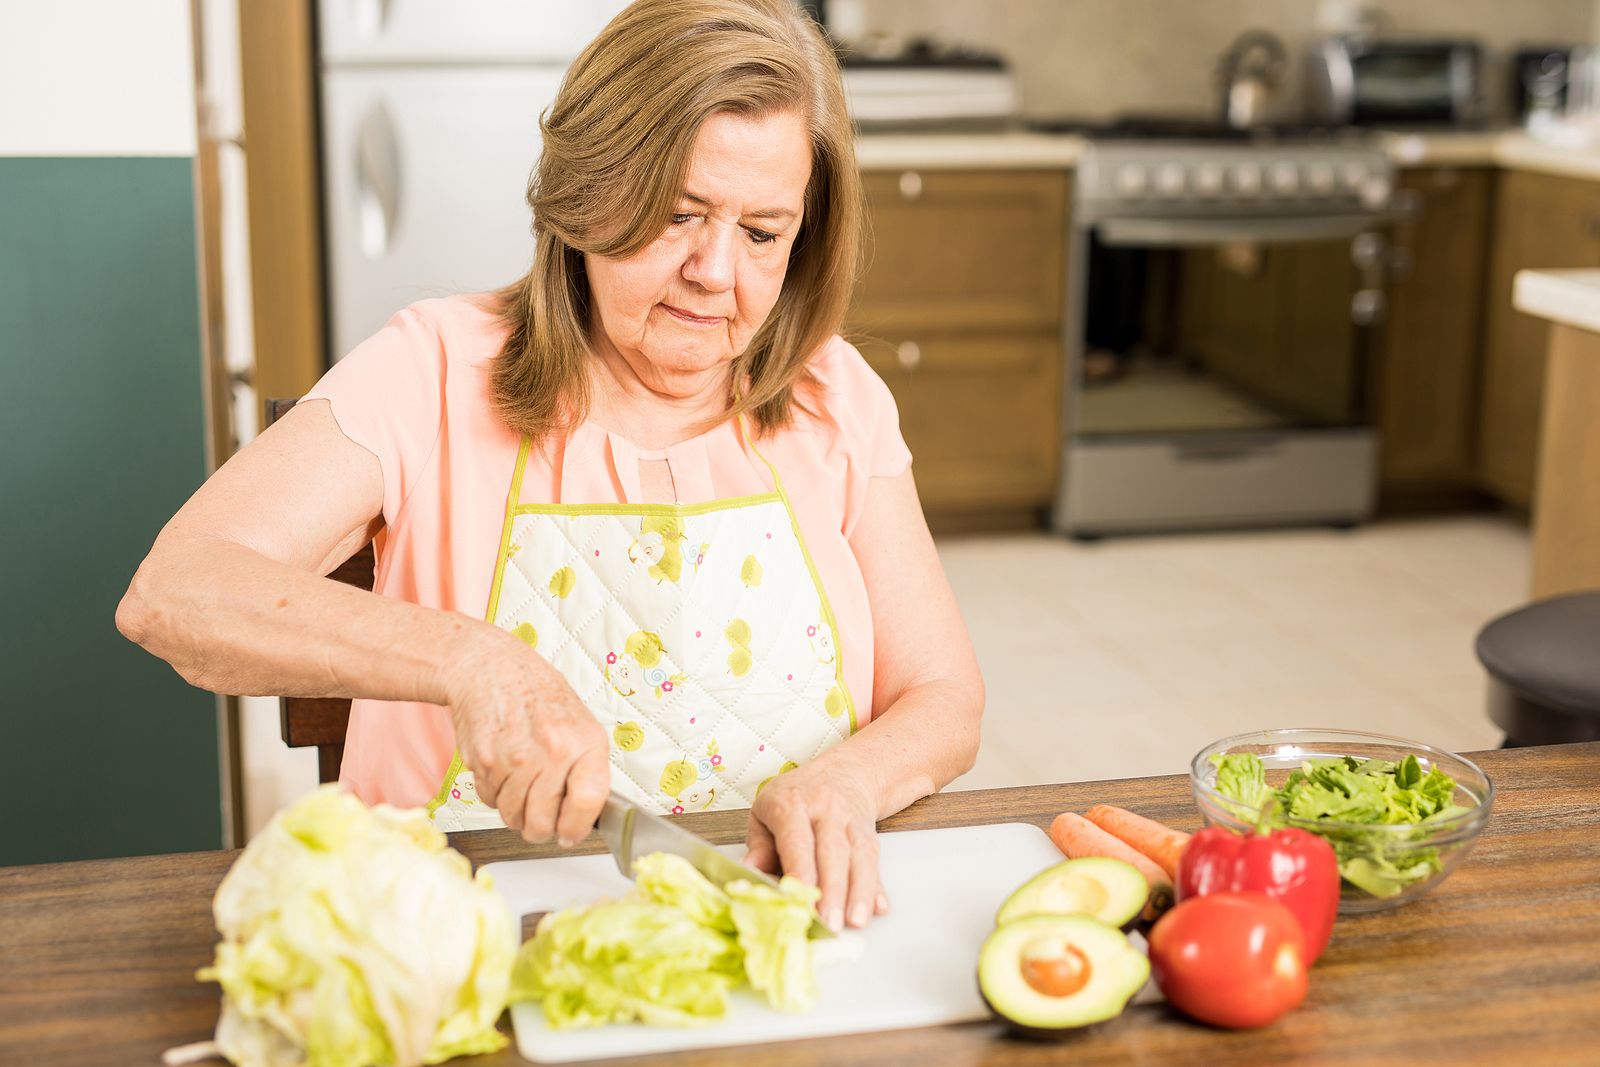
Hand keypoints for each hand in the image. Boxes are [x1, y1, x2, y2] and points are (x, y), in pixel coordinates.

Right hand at [443, 631, 609, 844]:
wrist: (490, 668)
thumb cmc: (538, 696)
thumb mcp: (580, 724)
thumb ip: (586, 769)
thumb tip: (585, 816)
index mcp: (584, 743)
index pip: (588, 802)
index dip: (577, 828)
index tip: (570, 833)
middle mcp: (551, 752)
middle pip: (542, 823)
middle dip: (541, 829)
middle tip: (541, 819)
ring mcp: (514, 759)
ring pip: (512, 817)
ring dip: (516, 812)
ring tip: (522, 785)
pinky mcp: (483, 762)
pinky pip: (490, 801)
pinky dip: (495, 794)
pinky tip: (503, 769)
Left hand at [742, 757, 889, 930]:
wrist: (844, 772)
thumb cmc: (797, 796)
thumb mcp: (767, 809)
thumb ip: (759, 844)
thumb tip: (750, 871)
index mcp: (793, 804)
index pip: (798, 840)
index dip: (802, 871)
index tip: (801, 900)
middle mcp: (827, 810)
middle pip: (833, 852)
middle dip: (833, 890)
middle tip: (829, 923)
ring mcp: (851, 822)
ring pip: (859, 858)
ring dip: (859, 892)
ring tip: (855, 921)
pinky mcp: (870, 836)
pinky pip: (875, 861)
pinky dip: (877, 887)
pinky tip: (878, 907)